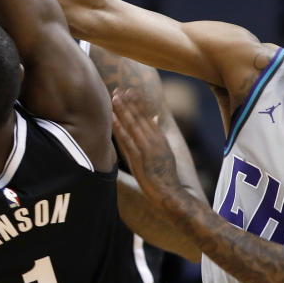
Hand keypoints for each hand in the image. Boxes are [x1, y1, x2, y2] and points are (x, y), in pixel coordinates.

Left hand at [111, 88, 186, 208]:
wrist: (171, 193)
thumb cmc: (166, 174)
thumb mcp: (166, 151)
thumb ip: (158, 134)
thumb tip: (156, 118)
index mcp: (160, 138)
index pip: (147, 116)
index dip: (137, 103)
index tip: (129, 91)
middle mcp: (154, 140)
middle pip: (139, 117)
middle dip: (128, 103)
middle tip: (118, 89)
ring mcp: (146, 148)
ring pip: (133, 125)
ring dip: (123, 110)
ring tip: (114, 97)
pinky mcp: (139, 158)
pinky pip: (127, 140)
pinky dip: (120, 129)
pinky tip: (113, 119)